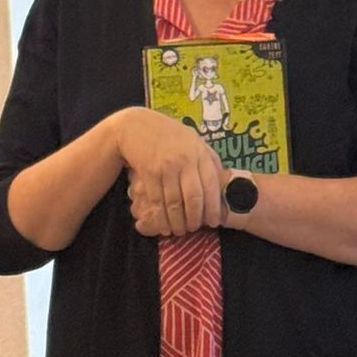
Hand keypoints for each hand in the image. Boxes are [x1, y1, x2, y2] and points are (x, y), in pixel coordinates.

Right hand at [112, 107, 225, 236]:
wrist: (135, 125)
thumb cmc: (167, 134)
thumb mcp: (192, 139)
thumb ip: (207, 156)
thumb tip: (222, 176)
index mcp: (199, 152)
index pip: (211, 185)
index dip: (213, 207)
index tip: (214, 222)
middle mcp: (185, 159)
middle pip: (194, 197)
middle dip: (195, 218)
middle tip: (194, 229)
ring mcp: (166, 166)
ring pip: (175, 202)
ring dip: (177, 222)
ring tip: (179, 231)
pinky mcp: (149, 172)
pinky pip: (157, 201)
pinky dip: (161, 218)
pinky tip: (164, 226)